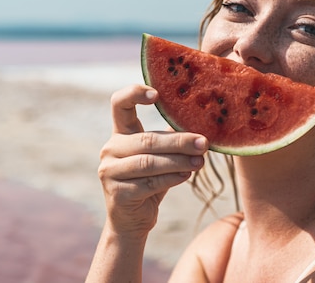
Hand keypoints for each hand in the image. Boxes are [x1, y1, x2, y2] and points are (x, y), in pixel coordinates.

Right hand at [98, 84, 207, 238]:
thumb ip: (170, 137)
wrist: (132, 220)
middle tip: (204, 142)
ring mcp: (110, 172)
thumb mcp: (159, 155)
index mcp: (120, 134)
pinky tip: (187, 174)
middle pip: (147, 139)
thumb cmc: (150, 181)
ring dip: (179, 161)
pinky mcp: (118, 193)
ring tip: (201, 161)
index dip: (134, 93)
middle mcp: (110, 149)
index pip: (119, 104)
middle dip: (179, 141)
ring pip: (150, 162)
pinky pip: (150, 182)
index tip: (157, 94)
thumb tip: (202, 119)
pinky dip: (172, 178)